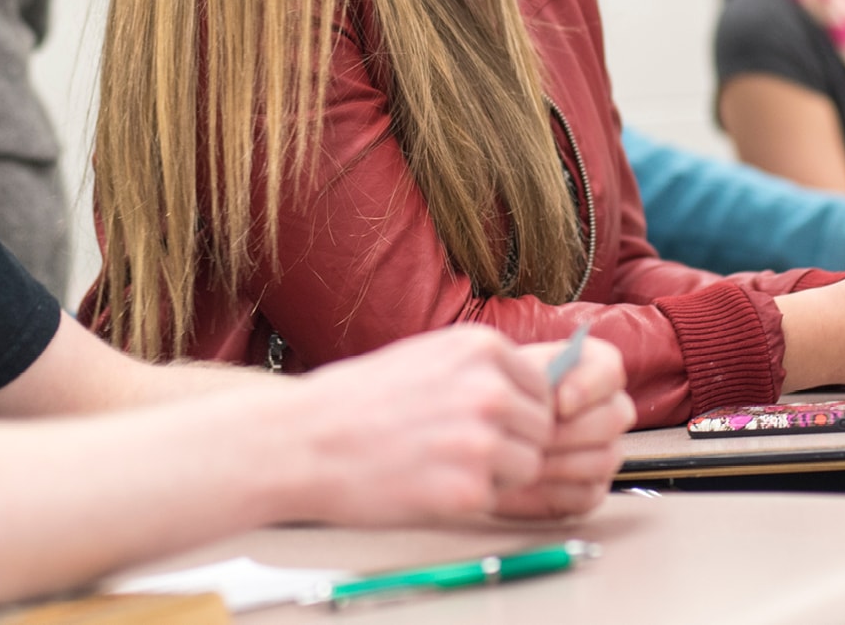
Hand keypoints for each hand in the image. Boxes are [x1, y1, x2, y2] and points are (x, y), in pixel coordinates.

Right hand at [291, 327, 554, 525]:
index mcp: (482, 347)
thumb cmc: (355, 401)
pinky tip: (426, 483)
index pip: (542, 387)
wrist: (302, 440)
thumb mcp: (426, 358)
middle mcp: (490, 389)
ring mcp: (483, 440)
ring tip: (441, 464)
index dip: (518, 412)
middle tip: (459, 449)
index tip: (485, 423)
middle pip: (542, 428)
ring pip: (528, 466)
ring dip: (496, 473)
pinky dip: (468, 498)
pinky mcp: (468, 488)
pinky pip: (496, 498)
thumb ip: (479, 370)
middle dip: (512, 444)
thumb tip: (528, 390)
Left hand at [492, 337, 633, 518]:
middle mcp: (606, 411)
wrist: (474, 436)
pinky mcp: (590, 489)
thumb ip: (539, 376)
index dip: (590, 386)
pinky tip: (526, 482)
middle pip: (614, 417)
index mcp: (591, 372)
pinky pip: (588, 493)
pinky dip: (555, 490)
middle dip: (572, 429)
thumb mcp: (508, 374)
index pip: (610, 371)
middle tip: (537, 437)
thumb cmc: (493, 396)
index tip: (560, 401)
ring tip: (525, 458)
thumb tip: (562, 401)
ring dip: (561, 461)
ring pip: (605, 458)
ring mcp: (602, 451)